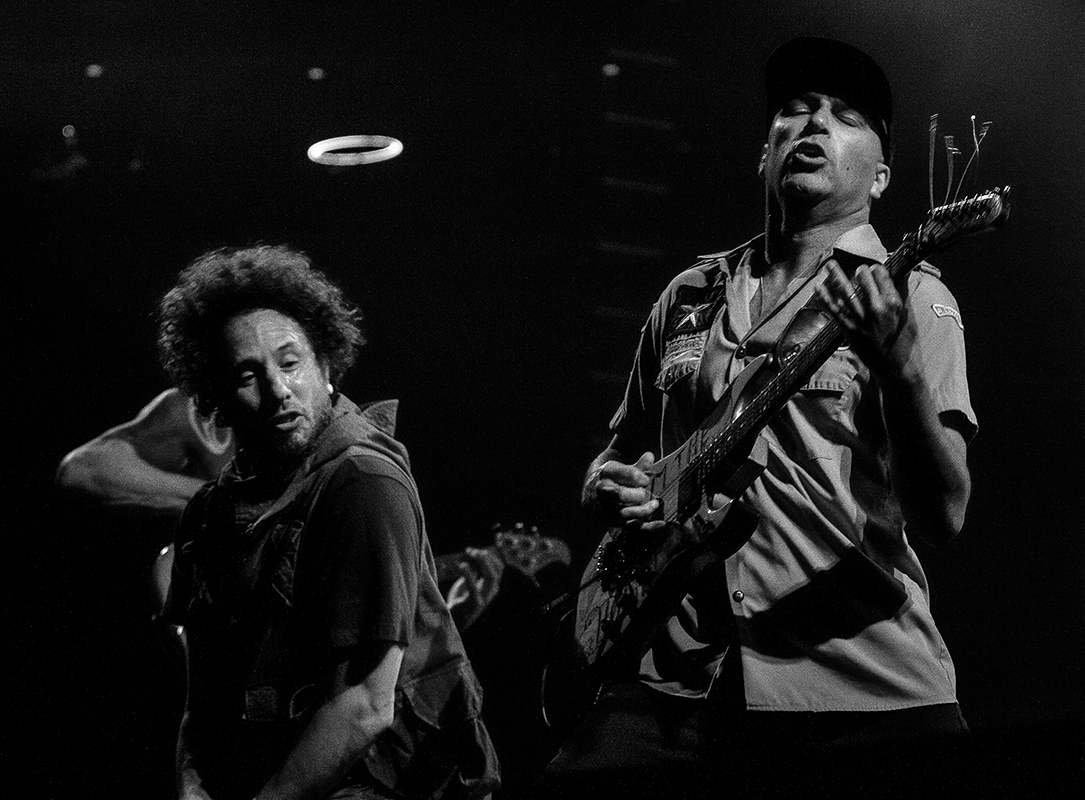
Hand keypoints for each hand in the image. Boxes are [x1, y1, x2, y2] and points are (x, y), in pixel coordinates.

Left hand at [444, 547, 505, 628]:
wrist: (453, 620)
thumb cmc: (460, 599)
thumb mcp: (468, 582)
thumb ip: (473, 570)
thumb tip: (473, 553)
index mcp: (492, 585)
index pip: (499, 567)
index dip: (489, 556)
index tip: (475, 550)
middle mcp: (492, 591)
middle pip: (498, 570)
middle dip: (487, 557)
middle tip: (472, 551)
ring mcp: (485, 598)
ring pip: (492, 576)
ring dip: (483, 562)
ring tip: (470, 554)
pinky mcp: (475, 603)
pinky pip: (474, 586)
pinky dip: (468, 573)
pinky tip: (461, 565)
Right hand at [587, 451, 661, 524]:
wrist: (592, 493)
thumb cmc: (613, 478)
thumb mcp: (622, 467)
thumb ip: (638, 464)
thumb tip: (650, 456)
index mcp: (606, 473)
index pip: (625, 474)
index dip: (639, 477)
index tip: (645, 479)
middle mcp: (604, 492)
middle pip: (620, 494)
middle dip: (637, 494)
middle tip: (643, 492)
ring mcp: (608, 509)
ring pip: (625, 514)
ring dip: (644, 510)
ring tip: (655, 504)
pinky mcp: (615, 522)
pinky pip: (632, 527)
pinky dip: (648, 527)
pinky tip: (661, 523)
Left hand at [816, 260, 911, 375]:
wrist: (896, 369)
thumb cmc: (905, 342)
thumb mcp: (909, 316)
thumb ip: (903, 293)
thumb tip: (903, 272)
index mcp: (894, 303)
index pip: (881, 276)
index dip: (875, 269)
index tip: (872, 268)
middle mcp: (877, 309)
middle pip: (863, 280)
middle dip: (859, 271)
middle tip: (856, 268)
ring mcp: (861, 320)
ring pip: (846, 292)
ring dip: (836, 276)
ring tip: (829, 264)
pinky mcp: (850, 331)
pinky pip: (834, 311)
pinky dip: (825, 298)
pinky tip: (818, 286)